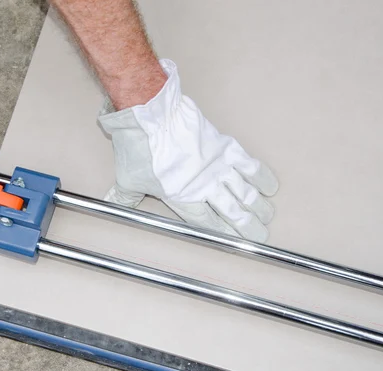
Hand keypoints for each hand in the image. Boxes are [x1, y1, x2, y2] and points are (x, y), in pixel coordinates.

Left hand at [98, 59, 278, 242]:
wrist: (151, 115)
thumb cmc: (139, 147)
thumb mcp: (127, 178)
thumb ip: (124, 196)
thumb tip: (110, 205)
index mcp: (182, 197)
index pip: (208, 222)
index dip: (224, 234)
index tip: (236, 243)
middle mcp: (203, 185)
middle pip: (232, 211)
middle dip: (248, 226)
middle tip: (261, 236)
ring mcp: (216, 166)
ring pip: (244, 191)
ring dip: (259, 205)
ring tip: (268, 216)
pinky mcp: (224, 146)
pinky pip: (249, 165)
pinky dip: (262, 176)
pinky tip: (271, 188)